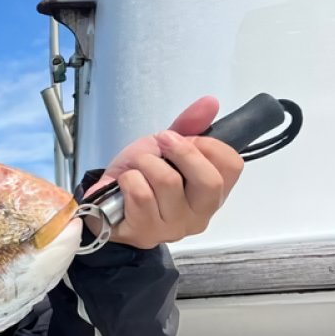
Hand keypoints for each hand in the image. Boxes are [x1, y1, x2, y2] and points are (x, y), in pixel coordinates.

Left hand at [85, 96, 244, 248]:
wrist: (102, 201)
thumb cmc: (141, 176)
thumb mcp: (165, 146)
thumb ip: (189, 126)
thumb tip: (210, 102)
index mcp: (213, 194)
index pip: (232, 166)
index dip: (208, 145)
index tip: (185, 140)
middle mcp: (199, 216)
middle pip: (208, 181)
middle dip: (181, 152)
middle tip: (160, 142)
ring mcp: (172, 229)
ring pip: (168, 182)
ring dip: (145, 163)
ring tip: (137, 167)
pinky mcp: (144, 233)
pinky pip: (140, 194)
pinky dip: (128, 179)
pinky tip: (124, 186)